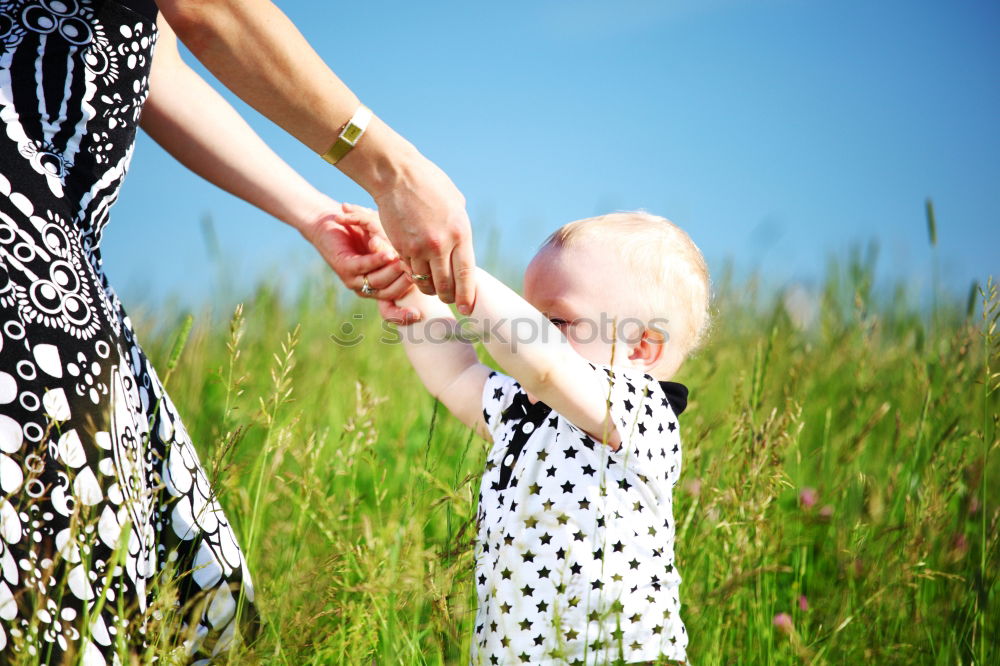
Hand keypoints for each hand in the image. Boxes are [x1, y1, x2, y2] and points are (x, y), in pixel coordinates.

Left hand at [301, 202, 418, 322]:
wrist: (330, 223)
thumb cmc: (362, 233)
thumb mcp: (386, 246)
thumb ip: (400, 256)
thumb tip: (423, 264)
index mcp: (377, 289)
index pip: (391, 311)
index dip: (403, 316)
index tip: (418, 315)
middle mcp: (365, 289)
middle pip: (390, 293)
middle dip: (405, 283)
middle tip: (419, 271)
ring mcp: (353, 280)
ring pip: (378, 281)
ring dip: (393, 271)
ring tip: (405, 261)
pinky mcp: (344, 266)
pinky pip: (363, 266)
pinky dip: (377, 259)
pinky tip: (389, 253)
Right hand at [370, 154, 476, 312]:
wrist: (397, 176)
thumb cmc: (430, 185)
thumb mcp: (456, 205)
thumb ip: (460, 229)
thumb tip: (462, 247)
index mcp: (460, 233)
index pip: (465, 275)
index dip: (467, 296)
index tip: (467, 309)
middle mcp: (440, 245)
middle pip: (445, 286)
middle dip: (448, 297)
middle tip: (450, 300)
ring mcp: (418, 248)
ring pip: (425, 282)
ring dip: (430, 288)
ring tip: (434, 286)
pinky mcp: (400, 248)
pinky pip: (409, 271)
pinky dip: (414, 275)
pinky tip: (418, 270)